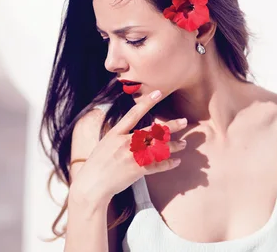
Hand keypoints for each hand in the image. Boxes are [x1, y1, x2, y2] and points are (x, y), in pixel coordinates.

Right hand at [70, 90, 188, 204]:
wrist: (92, 184)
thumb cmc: (97, 164)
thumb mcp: (106, 143)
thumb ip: (120, 136)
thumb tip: (135, 131)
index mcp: (116, 133)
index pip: (134, 114)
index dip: (147, 102)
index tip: (159, 93)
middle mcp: (125, 142)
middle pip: (153, 131)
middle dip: (171, 126)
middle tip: (184, 122)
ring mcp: (132, 156)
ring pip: (159, 148)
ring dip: (174, 146)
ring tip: (184, 144)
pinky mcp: (137, 170)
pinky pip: (158, 166)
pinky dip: (169, 163)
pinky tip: (177, 161)